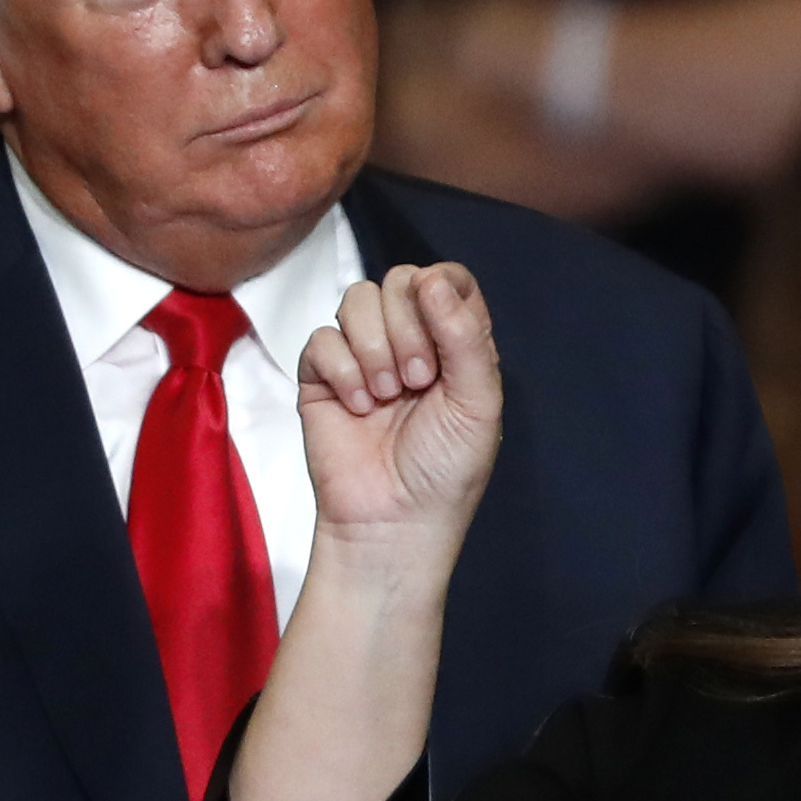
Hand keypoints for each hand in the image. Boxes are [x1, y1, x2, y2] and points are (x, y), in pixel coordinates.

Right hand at [295, 264, 504, 557]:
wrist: (393, 521)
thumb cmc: (445, 471)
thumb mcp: (478, 403)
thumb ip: (465, 337)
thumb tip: (431, 279)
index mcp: (455, 344)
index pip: (446, 279)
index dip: (440, 289)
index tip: (442, 328)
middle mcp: (410, 341)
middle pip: (399, 281)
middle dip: (407, 327)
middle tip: (417, 382)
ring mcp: (363, 356)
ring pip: (357, 300)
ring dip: (374, 347)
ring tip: (386, 396)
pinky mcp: (323, 376)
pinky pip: (322, 338)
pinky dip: (342, 370)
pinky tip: (358, 408)